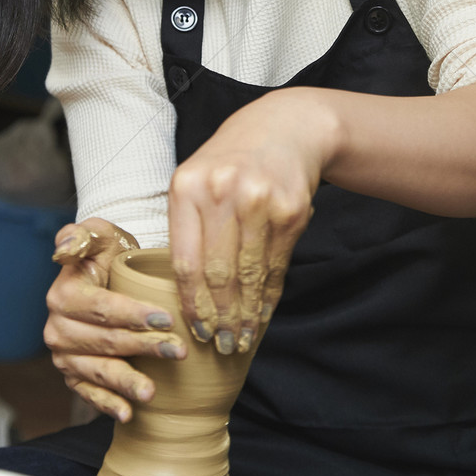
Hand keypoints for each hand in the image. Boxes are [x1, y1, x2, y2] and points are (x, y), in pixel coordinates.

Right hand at [44, 218, 187, 421]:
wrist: (107, 274)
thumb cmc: (108, 252)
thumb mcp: (99, 233)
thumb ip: (81, 235)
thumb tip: (63, 251)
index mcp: (63, 295)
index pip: (101, 308)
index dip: (133, 314)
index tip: (165, 319)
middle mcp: (57, 328)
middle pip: (105, 341)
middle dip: (143, 346)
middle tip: (178, 350)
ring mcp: (64, 355)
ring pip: (98, 370)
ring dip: (126, 382)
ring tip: (151, 392)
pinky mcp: (73, 373)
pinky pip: (88, 392)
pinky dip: (107, 404)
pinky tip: (128, 414)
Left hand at [168, 88, 336, 353]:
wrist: (285, 129)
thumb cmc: (231, 162)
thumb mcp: (197, 180)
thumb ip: (187, 228)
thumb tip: (184, 296)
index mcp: (188, 187)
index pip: (185, 261)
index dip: (190, 304)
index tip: (194, 330)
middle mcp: (223, 192)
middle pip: (218, 274)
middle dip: (219, 317)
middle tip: (221, 345)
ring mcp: (260, 201)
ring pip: (249, 274)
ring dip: (245, 314)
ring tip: (241, 338)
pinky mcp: (291, 211)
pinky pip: (276, 265)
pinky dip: (269, 294)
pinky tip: (262, 312)